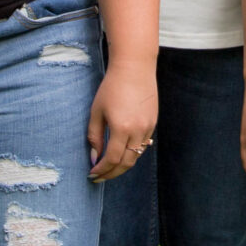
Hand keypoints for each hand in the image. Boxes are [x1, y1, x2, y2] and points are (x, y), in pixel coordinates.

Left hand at [86, 61, 157, 180]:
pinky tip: (122, 152)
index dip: (102, 170)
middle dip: (112, 173)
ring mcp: (148, 127)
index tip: (92, 174)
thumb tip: (94, 157)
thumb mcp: (97, 111)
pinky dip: (132, 153)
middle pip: (126, 163)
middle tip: (100, 177)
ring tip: (109, 168)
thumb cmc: (112, 87)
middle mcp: (138, 131)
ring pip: (136, 155)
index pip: (112, 159)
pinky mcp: (153, 122)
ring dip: (122, 165)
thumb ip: (94, 136)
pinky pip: (143, 145)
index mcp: (121, 128)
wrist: (134, 68)